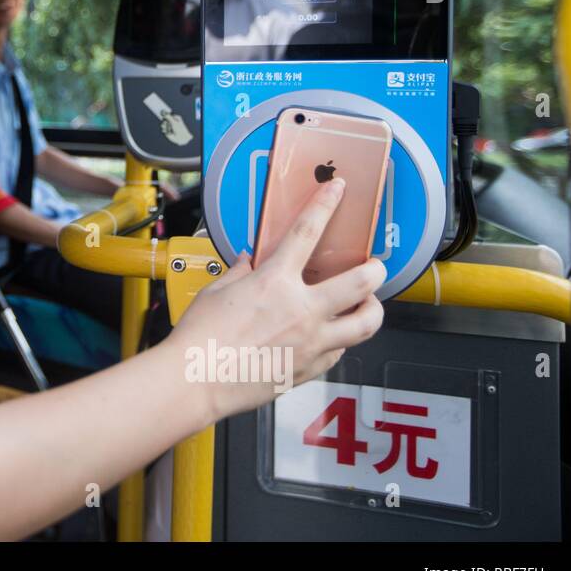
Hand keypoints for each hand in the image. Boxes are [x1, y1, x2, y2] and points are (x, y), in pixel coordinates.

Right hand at [165, 178, 385, 423]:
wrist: (195, 380)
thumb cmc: (200, 339)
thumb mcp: (216, 292)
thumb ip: (240, 274)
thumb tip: (249, 263)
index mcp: (275, 282)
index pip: (308, 232)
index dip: (326, 205)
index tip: (338, 190)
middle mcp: (301, 310)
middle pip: (361, 283)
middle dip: (375, 269)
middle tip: (374, 267)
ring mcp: (310, 342)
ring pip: (365, 324)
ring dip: (371, 310)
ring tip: (367, 305)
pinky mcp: (309, 369)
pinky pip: (339, 352)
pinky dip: (339, 341)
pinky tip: (330, 337)